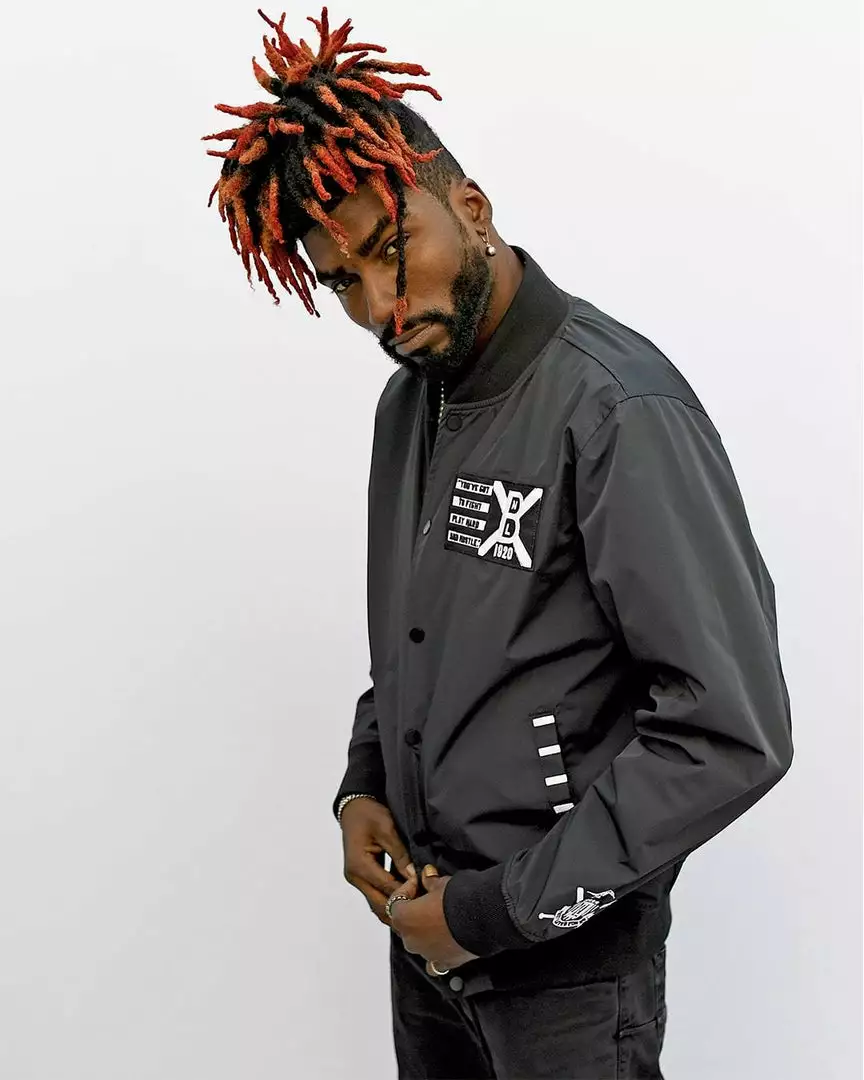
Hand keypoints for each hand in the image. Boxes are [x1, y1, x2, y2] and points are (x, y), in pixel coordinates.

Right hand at [340, 797, 417, 927]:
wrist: (353, 807)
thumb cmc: (369, 814)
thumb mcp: (387, 829)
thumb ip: (400, 854)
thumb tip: (413, 875)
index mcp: (359, 866)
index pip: (386, 887)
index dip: (407, 890)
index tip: (425, 886)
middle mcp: (355, 877)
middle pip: (379, 905)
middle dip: (401, 906)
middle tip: (423, 904)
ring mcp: (357, 879)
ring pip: (377, 904)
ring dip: (396, 905)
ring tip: (418, 903)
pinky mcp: (361, 877)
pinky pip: (377, 894)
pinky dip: (391, 898)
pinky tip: (408, 896)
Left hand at [389, 864, 480, 972]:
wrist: (482, 918)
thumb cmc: (457, 899)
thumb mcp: (441, 883)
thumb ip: (429, 881)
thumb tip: (427, 876)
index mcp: (404, 918)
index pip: (396, 902)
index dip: (407, 890)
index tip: (418, 882)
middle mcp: (410, 939)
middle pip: (406, 924)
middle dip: (415, 912)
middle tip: (429, 899)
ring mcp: (426, 954)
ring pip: (419, 942)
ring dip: (426, 931)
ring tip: (442, 918)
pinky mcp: (444, 963)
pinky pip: (435, 960)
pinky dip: (438, 952)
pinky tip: (446, 943)